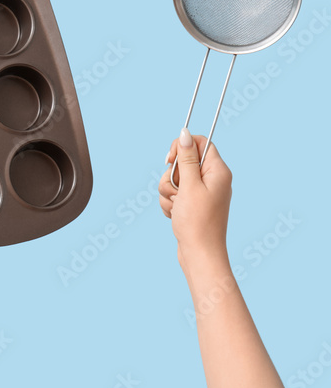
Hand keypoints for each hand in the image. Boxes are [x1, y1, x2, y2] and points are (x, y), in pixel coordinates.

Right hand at [159, 128, 232, 267]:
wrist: (199, 254)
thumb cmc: (198, 222)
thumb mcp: (190, 186)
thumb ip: (186, 158)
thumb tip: (184, 133)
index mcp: (218, 171)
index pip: (200, 143)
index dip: (182, 147)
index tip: (170, 160)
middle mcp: (212, 180)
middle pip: (183, 161)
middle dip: (171, 176)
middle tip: (178, 191)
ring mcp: (202, 192)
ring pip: (174, 179)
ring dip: (168, 192)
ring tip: (176, 207)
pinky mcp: (192, 204)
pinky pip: (173, 194)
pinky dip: (170, 203)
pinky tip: (175, 215)